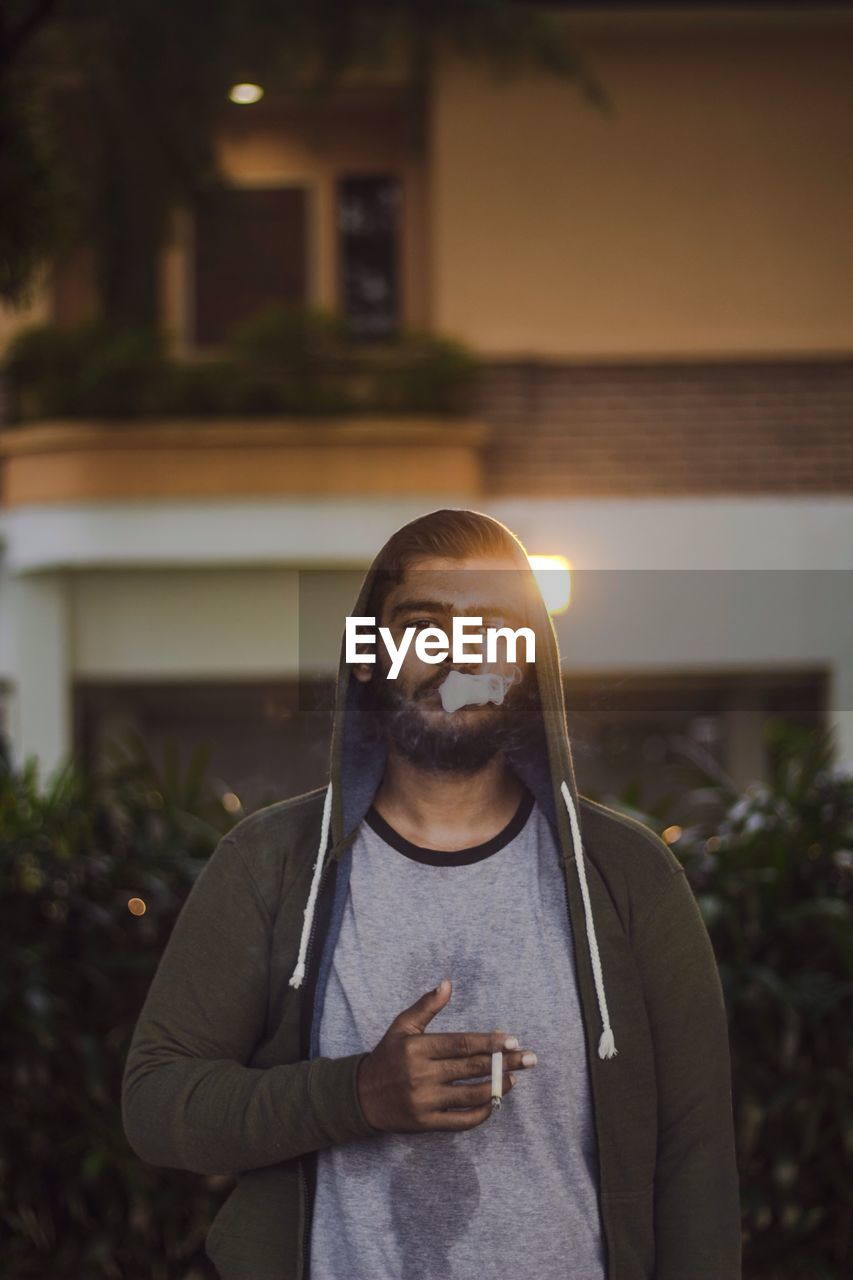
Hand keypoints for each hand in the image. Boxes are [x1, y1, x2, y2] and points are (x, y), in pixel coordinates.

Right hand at [356, 978, 537, 1132]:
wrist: (362, 1097)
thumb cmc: (387, 1056)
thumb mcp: (402, 1026)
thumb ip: (426, 1006)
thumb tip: (447, 983)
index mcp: (417, 1048)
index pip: (461, 1044)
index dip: (489, 1042)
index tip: (512, 1040)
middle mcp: (421, 1075)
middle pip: (471, 1067)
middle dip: (505, 1062)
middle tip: (530, 1058)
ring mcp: (424, 1101)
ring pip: (471, 1094)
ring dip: (498, 1086)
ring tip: (516, 1078)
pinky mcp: (427, 1124)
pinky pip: (462, 1120)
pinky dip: (482, 1112)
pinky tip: (495, 1101)